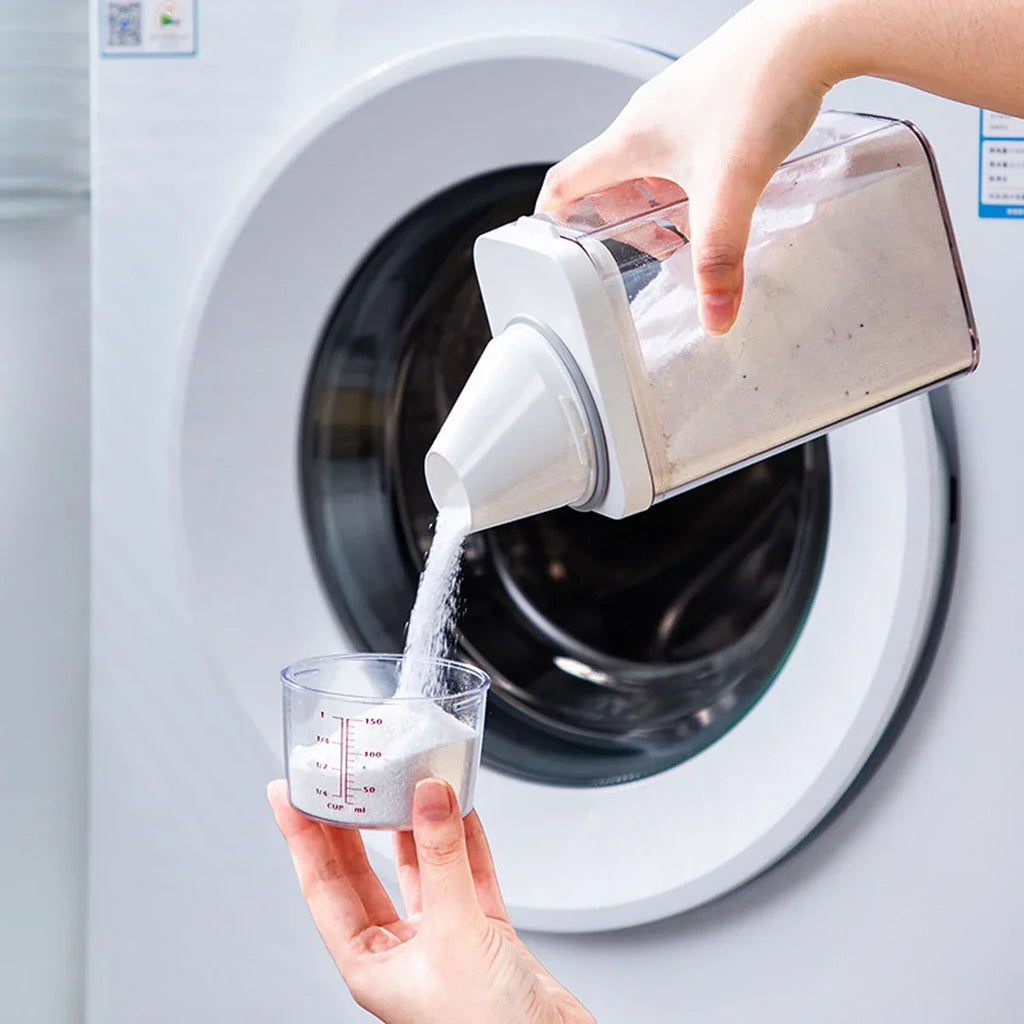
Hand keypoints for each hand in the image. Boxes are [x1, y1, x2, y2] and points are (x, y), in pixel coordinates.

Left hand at [267, 778, 594, 1023]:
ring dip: (416, 824)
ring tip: (405, 781)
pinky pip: (468, 872)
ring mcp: (444, 939)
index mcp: (370, 964)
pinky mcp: (484, 934)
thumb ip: (442, 859)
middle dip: (352, 823)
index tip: (288, 795)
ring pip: (420, 867)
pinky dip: (466, 839)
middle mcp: (402, 950)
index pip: (323, 886)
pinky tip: (461, 809)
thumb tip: (428, 798)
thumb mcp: (454, 933)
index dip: (303, 837)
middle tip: (340, 779)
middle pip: (364, 872)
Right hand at [536, 0, 831, 333]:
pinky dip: (686, 181)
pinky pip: (677, 150)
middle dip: (623, 226)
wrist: (809, 30)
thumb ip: (719, 259)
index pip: (564, 184)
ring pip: (645, 169)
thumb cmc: (760, 86)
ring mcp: (674, 108)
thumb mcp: (731, 189)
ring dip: (658, 205)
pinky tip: (722, 190)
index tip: (556, 252)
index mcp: (629, 142)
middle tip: (655, 252)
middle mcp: (643, 121)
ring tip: (692, 228)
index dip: (552, 223)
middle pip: (606, 185)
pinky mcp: (705, 100)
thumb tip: (714, 315)